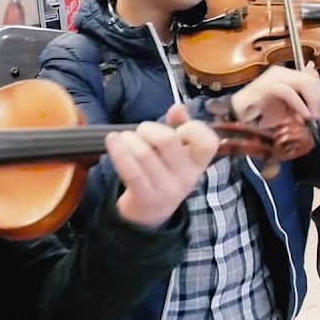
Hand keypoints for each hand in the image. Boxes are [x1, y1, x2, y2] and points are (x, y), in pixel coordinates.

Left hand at [109, 105, 219, 228]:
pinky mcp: (145, 197)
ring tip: (124, 138)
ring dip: (129, 139)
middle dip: (148, 128)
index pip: (208, 142)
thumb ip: (179, 127)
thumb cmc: (164, 172)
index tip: (178, 129)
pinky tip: (112, 140)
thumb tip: (178, 106)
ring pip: (144, 153)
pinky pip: (130, 170)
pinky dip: (118, 151)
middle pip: (167, 140)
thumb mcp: (177, 152)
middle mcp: (187, 178)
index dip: (192, 127)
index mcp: (199, 163)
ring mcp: (166, 190)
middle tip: (141, 131)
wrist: (150, 213)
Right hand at [229, 63, 319, 127]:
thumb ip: (302, 102)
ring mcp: (272, 77)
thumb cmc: (261, 114)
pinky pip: (288, 92)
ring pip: (302, 83)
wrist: (237, 117)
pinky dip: (299, 105)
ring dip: (311, 101)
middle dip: (318, 98)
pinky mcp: (266, 86)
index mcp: (285, 75)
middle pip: (309, 79)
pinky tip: (304, 115)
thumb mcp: (287, 109)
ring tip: (313, 117)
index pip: (311, 78)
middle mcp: (280, 72)